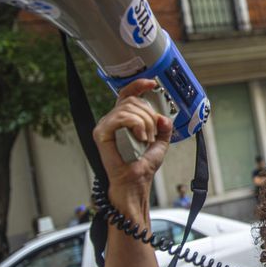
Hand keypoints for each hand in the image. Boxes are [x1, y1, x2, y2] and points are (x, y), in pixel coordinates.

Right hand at [92, 79, 172, 215]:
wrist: (136, 182)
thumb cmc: (143, 165)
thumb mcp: (160, 142)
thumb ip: (163, 126)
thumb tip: (163, 116)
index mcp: (124, 120)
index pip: (127, 94)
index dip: (139, 85)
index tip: (153, 84)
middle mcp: (112, 120)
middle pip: (132, 101)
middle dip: (149, 115)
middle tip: (152, 134)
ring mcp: (105, 125)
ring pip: (129, 108)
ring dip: (145, 123)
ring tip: (146, 139)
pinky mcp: (102, 133)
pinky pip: (121, 117)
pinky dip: (137, 125)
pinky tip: (140, 137)